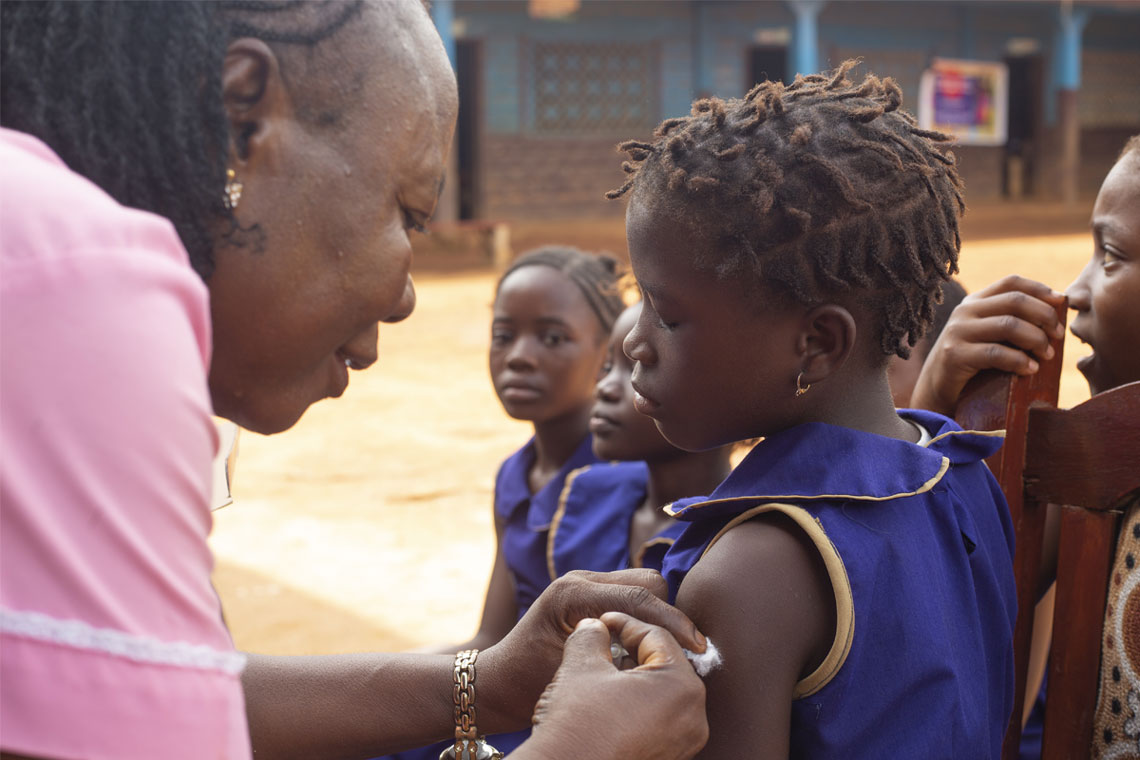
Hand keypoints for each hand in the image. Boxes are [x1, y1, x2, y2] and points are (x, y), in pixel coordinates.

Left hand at [479, 569, 705, 730]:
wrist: (497, 682)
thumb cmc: (527, 684)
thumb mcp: (569, 671)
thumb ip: (611, 655)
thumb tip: (659, 655)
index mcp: (572, 594)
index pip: (637, 597)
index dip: (673, 621)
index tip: (699, 646)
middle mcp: (579, 579)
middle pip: (647, 581)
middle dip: (668, 613)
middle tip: (678, 652)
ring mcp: (584, 583)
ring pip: (643, 584)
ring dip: (658, 613)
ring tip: (662, 650)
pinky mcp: (590, 593)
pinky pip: (631, 594)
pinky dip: (646, 614)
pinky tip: (646, 645)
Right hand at [525, 614, 708, 759]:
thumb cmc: (576, 722)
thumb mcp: (582, 664)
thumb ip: (592, 634)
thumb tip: (595, 627)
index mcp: (682, 686)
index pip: (657, 636)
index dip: (624, 623)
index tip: (601, 621)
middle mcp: (694, 717)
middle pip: (663, 664)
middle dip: (631, 650)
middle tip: (602, 643)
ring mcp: (683, 743)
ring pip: (660, 692)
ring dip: (632, 677)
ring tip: (601, 672)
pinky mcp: (669, 758)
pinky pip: (657, 717)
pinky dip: (636, 703)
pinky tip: (607, 700)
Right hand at [911, 275, 1065, 415]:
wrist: (938, 391)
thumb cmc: (974, 364)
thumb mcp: (990, 335)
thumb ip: (1012, 321)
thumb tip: (1057, 311)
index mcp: (975, 302)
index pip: (1011, 282)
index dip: (1040, 289)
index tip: (1060, 303)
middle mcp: (964, 311)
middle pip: (1015, 301)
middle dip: (1044, 316)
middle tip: (1058, 335)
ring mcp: (958, 331)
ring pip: (1009, 325)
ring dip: (1036, 339)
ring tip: (1047, 355)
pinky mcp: (954, 355)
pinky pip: (996, 353)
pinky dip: (1019, 361)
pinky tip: (1031, 370)